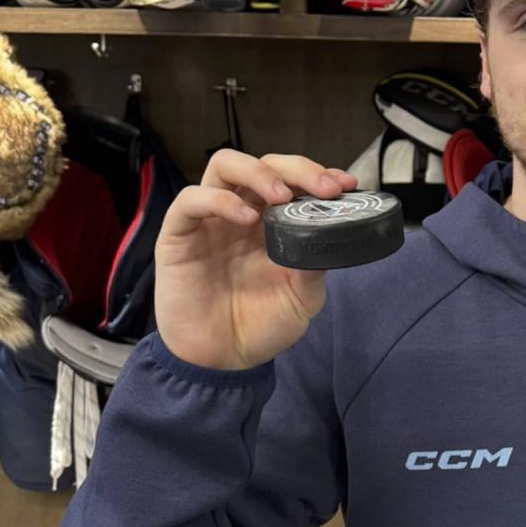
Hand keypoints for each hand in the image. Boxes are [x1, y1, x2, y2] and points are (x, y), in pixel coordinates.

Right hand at [154, 151, 358, 370]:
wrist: (222, 363)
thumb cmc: (259, 327)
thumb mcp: (302, 299)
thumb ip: (314, 267)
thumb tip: (333, 235)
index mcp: (272, 222)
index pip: (292, 179)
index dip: (318, 174)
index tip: (346, 184)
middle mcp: (241, 213)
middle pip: (263, 163)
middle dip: (297, 168)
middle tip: (322, 189)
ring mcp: (210, 221)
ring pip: (225, 165)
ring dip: (258, 171)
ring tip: (282, 196)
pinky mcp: (179, 235)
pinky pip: (191, 200)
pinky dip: (219, 199)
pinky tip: (246, 217)